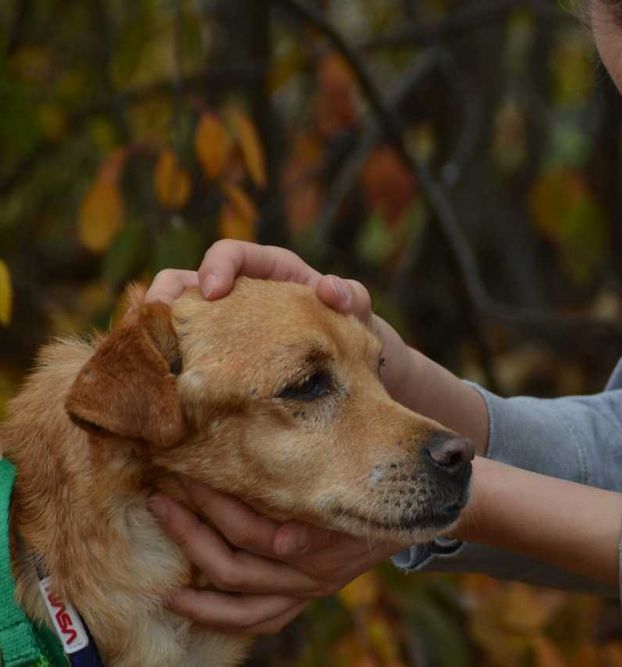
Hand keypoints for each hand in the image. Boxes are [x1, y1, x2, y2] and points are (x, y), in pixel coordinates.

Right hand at [145, 239, 412, 397]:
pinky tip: (160, 390)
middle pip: (184, 282)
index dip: (217, 266)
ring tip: (143, 358)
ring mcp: (222, 325)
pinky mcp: (214, 356)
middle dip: (165, 297)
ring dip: (155, 335)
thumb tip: (331, 289)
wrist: (353, 364)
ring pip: (174, 321)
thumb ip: (349, 296)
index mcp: (269, 270)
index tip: (213, 289)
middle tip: (155, 321)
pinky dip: (168, 366)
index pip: (231, 255)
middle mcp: (238, 293)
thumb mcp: (356, 310)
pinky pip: (183, 356)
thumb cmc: (351, 326)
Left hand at [147, 479, 405, 634]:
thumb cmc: (379, 483)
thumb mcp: (357, 480)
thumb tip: (280, 520)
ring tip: (167, 584)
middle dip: (192, 533)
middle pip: (236, 566)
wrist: (416, 509)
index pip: (254, 533)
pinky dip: (228, 620)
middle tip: (161, 499)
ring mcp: (307, 590)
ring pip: (242, 604)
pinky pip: (264, 622)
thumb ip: (318, 497)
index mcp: (318, 543)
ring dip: (199, 594)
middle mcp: (309, 575)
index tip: (187, 475)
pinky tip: (194, 610)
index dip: (216, 507)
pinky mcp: (306, 598)